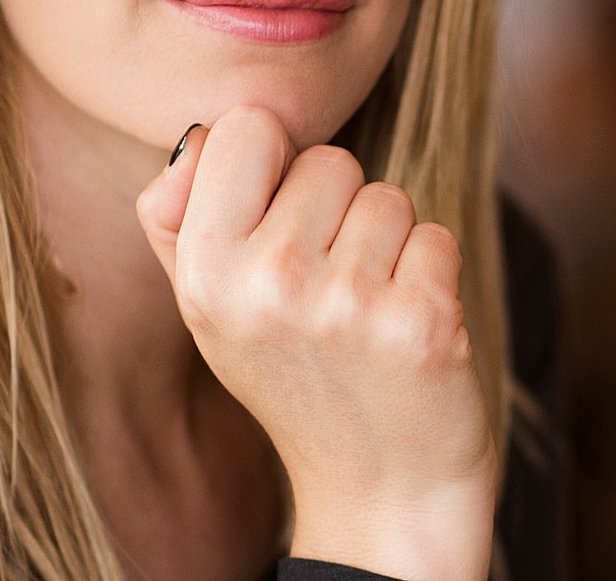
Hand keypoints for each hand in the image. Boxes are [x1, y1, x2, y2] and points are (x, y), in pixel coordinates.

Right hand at [136, 106, 495, 580]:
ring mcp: (344, 306)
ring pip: (387, 196)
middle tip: (327, 291)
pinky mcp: (419, 324)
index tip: (280, 223)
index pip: (246, 125)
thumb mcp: (210, 305)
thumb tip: (193, 136)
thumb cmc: (293, 375)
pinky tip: (405, 331)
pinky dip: (431, 275)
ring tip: (365, 314)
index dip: (274, 164)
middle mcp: (266, 284)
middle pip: (328, 159)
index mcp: (203, 271)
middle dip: (337, 211)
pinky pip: (435, 236)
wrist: (377, 490)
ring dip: (388, 245)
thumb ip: (180, 216)